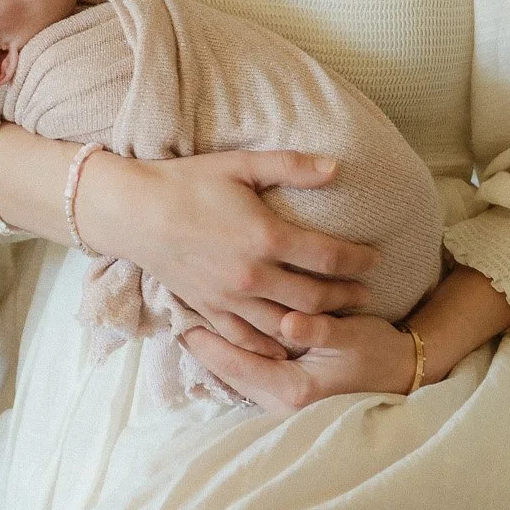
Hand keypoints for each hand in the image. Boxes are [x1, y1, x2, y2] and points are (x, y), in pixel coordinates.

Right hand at [76, 149, 376, 354]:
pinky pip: (247, 338)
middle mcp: (253, 275)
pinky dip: (272, 345)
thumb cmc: (187, 182)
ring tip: (334, 317)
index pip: (330, 257)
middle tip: (365, 294)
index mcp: (266, 237)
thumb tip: (337, 168)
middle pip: (315, 297)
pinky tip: (287, 343)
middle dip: (346, 296)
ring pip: (286, 323)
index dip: (360, 260)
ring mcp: (229, 298)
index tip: (375, 259)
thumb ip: (291, 167)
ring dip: (316, 323)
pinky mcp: (208, 309)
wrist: (134, 211)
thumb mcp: (240, 165)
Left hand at [182, 312, 417, 413]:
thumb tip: (287, 322)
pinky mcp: (287, 397)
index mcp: (294, 390)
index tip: (180, 317)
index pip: (236, 364)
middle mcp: (282, 404)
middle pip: (228, 372)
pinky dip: (233, 355)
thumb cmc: (377, 352)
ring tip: (188, 320)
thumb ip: (318, 328)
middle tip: (175, 312)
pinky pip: (249, 376)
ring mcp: (283, 405)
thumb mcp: (352, 336)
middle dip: (203, 344)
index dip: (206, 340)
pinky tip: (219, 334)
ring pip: (236, 376)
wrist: (402, 373)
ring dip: (215, 349)